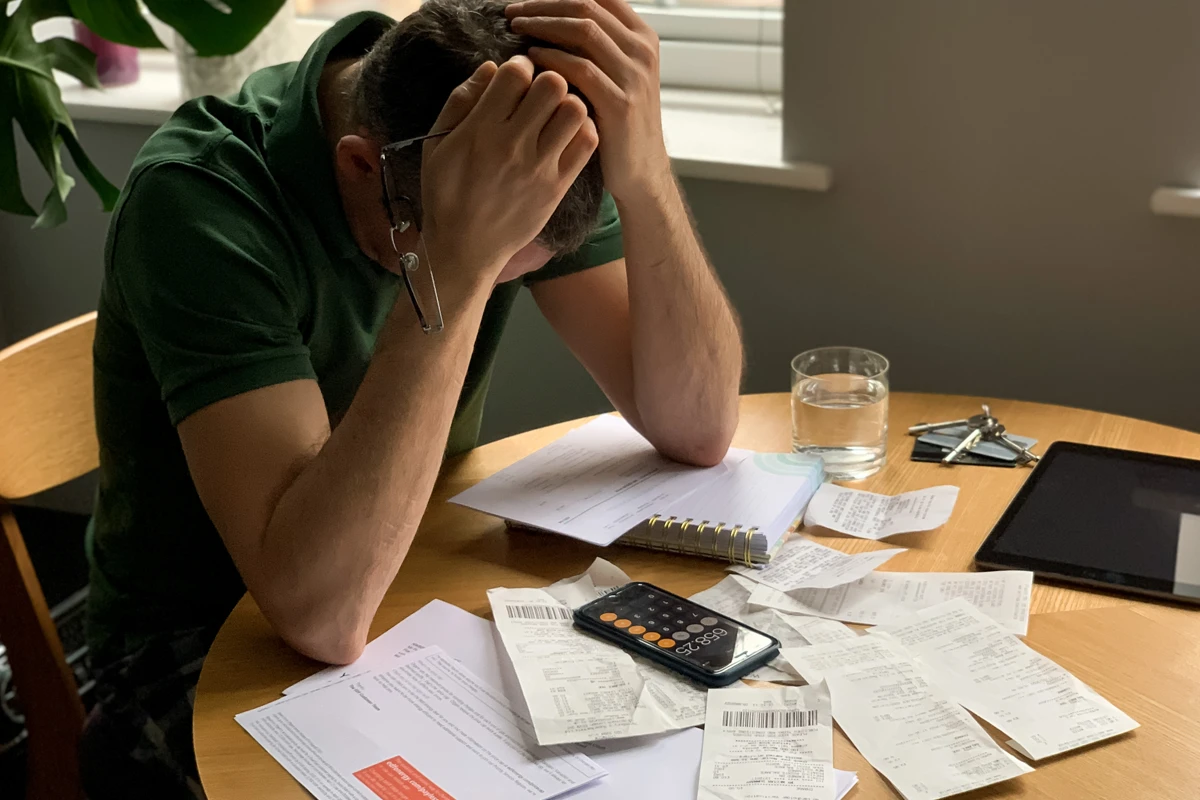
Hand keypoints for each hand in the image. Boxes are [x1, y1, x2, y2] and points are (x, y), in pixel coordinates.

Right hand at [419, 57, 598, 283]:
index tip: (518, 74)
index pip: (516, 74)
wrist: (464, 248)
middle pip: (553, 85)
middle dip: (548, 79)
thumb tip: (492, 67)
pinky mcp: (557, 187)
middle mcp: (513, 146)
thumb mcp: (437, 143)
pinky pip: (586, 143)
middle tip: (541, 91)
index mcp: (480, 130)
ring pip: (575, 111)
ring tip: (556, 113)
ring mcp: (539, 168)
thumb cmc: (445, 193)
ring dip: (569, 104)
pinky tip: (566, 135)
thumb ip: (461, 101)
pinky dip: (582, 130)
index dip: (521, 64)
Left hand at [507, 0, 670, 201]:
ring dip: (543, 25)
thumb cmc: (617, 123)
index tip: (528, 0)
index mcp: (642, 37)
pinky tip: (530, 60)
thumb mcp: (616, 74)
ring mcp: (634, 77)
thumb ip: (597, 45)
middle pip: (587, 6)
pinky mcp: (621, 104)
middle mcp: (642, 51)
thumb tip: (554, 16)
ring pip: (584, 30)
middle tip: (512, 12)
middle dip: (544, 5)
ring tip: (516, 29)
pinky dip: (551, 58)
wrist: (640, 171)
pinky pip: (580, 69)